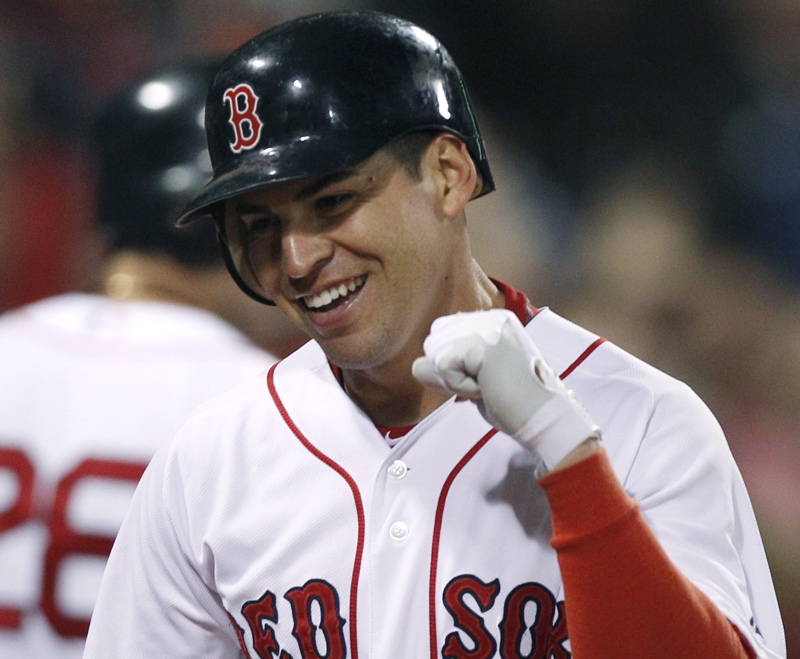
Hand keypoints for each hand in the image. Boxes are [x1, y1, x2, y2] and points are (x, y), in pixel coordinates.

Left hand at [412, 309, 599, 468]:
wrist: (544, 418)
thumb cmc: (514, 404)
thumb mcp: (476, 379)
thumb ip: (451, 366)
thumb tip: (418, 365)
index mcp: (492, 320)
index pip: (441, 334)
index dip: (451, 366)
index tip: (484, 381)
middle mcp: (489, 316)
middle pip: (433, 342)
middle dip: (450, 373)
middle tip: (486, 386)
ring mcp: (487, 326)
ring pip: (434, 355)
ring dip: (455, 381)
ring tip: (488, 386)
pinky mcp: (482, 342)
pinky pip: (442, 367)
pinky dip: (459, 386)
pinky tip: (487, 388)